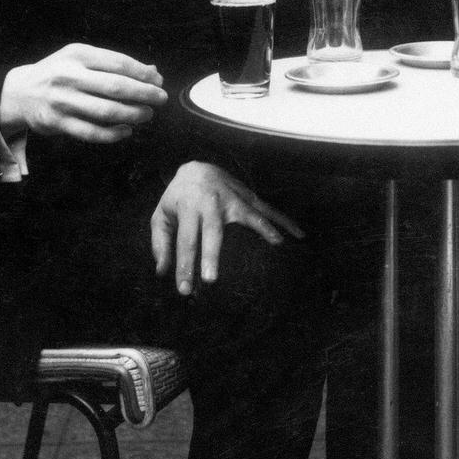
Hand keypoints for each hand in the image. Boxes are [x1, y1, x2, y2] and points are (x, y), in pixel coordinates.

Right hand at [0, 43, 166, 143]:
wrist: (19, 92)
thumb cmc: (59, 72)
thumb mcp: (81, 58)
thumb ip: (113, 63)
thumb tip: (152, 71)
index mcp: (78, 55)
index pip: (118, 63)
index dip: (142, 73)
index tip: (158, 80)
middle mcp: (69, 76)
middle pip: (115, 87)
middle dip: (144, 93)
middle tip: (160, 99)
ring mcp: (62, 101)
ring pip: (106, 112)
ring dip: (132, 114)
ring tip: (147, 114)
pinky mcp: (56, 123)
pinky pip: (91, 132)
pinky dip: (113, 134)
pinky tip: (127, 130)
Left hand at [151, 161, 303, 291]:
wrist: (196, 168)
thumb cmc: (178, 198)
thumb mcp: (162, 216)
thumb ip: (161, 243)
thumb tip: (163, 272)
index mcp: (188, 206)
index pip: (186, 240)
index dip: (185, 266)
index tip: (184, 289)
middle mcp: (211, 201)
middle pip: (213, 230)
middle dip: (212, 254)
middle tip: (211, 280)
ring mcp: (233, 198)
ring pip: (249, 214)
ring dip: (263, 228)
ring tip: (278, 243)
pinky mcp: (248, 197)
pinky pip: (267, 209)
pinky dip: (283, 220)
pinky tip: (298, 233)